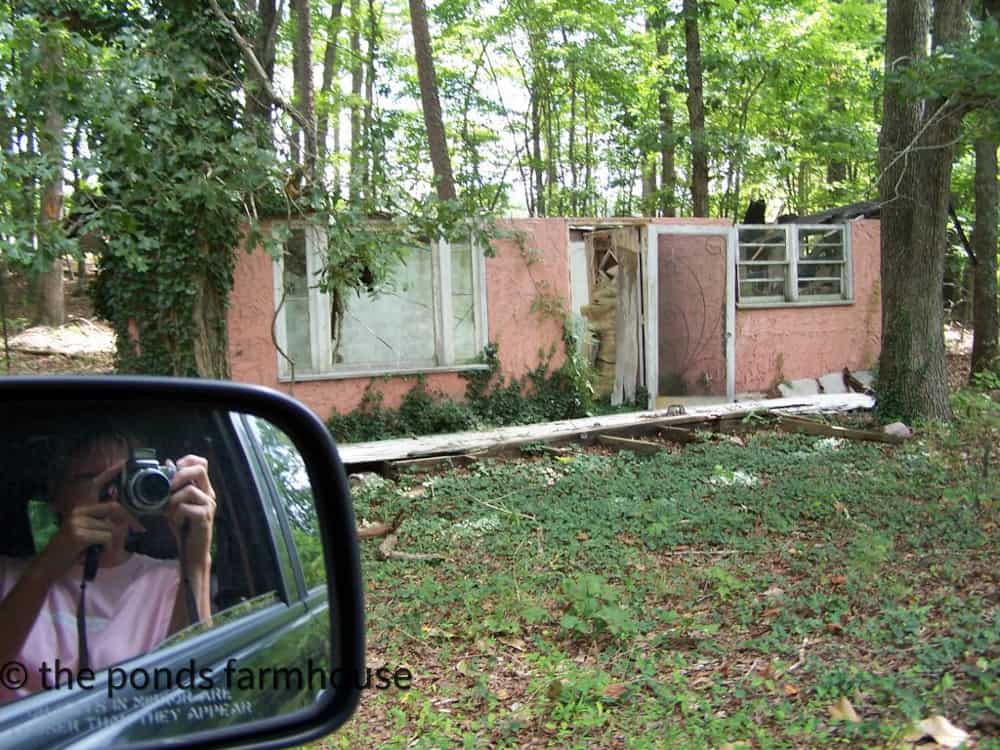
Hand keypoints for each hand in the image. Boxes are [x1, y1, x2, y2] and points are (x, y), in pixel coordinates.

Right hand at [43, 461, 142, 573]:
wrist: (50, 564)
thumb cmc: (72, 550)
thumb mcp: (87, 532)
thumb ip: (101, 522)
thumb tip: (124, 519)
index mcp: (80, 508)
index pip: (96, 485)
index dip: (109, 473)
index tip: (122, 463)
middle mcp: (78, 511)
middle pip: (114, 508)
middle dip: (129, 520)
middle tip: (140, 530)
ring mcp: (77, 522)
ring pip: (111, 527)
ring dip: (111, 541)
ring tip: (99, 548)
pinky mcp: (79, 535)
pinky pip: (107, 537)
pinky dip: (107, 548)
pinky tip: (95, 552)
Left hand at [164, 455, 215, 570]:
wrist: (192, 550)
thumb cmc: (184, 526)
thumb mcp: (174, 503)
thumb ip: (172, 485)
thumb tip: (167, 462)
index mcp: (203, 487)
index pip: (201, 462)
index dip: (187, 461)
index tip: (173, 470)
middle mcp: (208, 493)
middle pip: (200, 469)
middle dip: (181, 474)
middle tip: (169, 486)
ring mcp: (208, 505)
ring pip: (190, 489)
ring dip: (174, 499)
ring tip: (170, 511)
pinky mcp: (204, 517)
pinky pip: (186, 507)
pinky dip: (176, 513)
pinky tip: (176, 520)